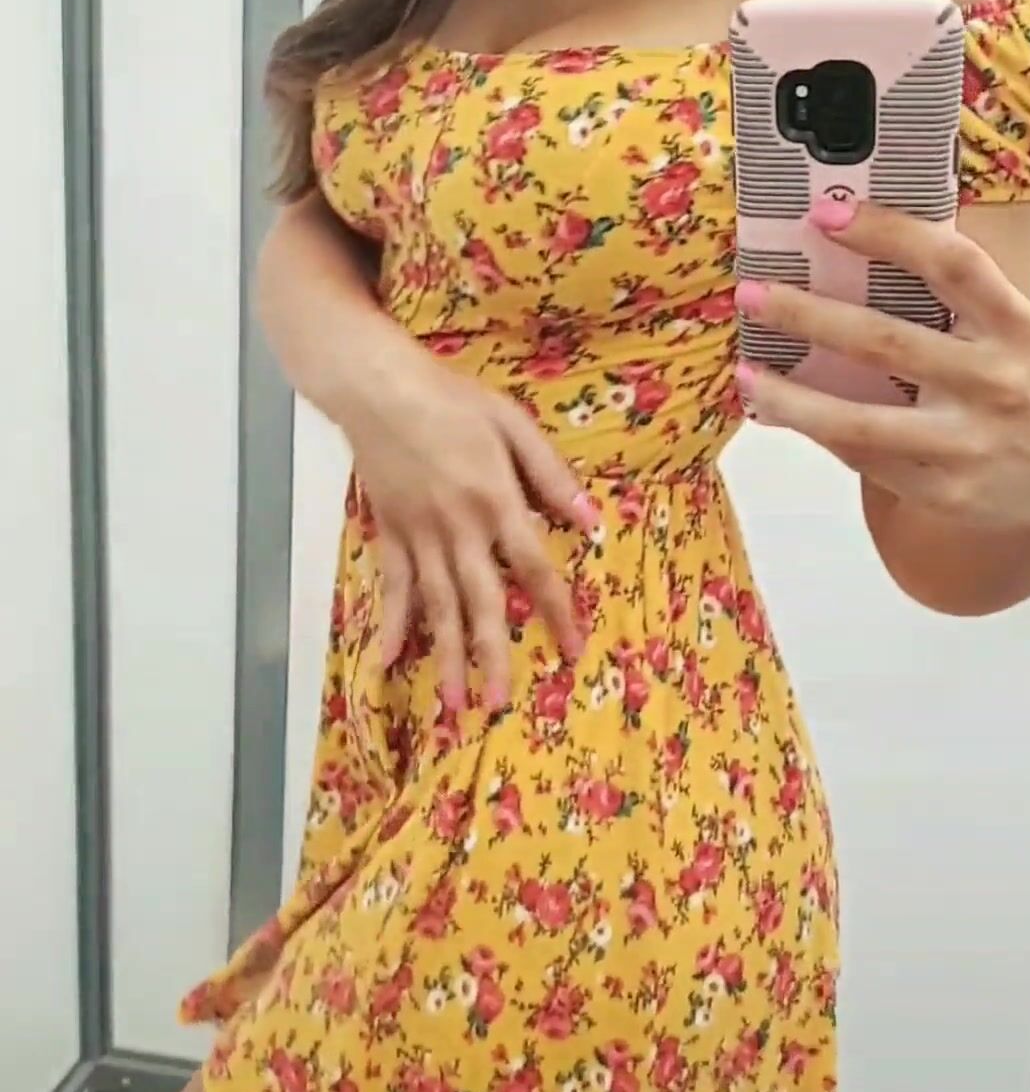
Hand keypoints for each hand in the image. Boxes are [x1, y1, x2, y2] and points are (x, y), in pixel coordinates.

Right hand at [341, 323, 596, 712]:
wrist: (377, 387)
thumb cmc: (451, 398)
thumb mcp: (513, 423)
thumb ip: (550, 474)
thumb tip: (591, 520)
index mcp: (496, 500)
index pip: (534, 568)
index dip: (555, 612)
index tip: (571, 650)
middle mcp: (457, 528)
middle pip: (481, 601)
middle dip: (491, 655)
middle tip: (498, 704)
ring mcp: (419, 535)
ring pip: (436, 606)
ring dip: (445, 656)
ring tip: (454, 703)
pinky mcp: (390, 532)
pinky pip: (393, 586)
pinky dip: (391, 624)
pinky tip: (389, 661)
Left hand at [734, 198, 1029, 542]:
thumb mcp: (1021, 335)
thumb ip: (962, 303)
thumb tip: (866, 256)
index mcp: (1016, 327)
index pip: (952, 264)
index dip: (888, 232)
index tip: (827, 215)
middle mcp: (994, 382)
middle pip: (887, 341)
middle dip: (809, 315)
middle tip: (753, 293)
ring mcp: (968, 444)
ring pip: (860, 420)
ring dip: (791, 397)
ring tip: (745, 373)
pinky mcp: (946, 493)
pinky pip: (866, 461)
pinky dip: (818, 434)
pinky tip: (781, 414)